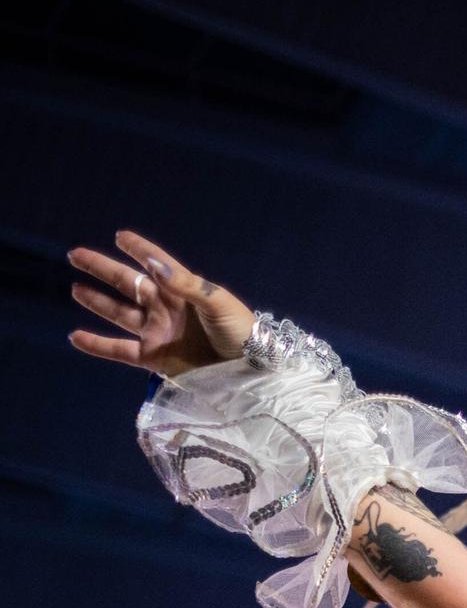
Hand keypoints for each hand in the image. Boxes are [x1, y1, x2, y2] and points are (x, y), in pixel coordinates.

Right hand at [67, 231, 254, 375]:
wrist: (250, 371)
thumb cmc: (242, 332)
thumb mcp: (219, 304)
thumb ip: (187, 284)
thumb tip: (154, 264)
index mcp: (184, 290)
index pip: (157, 264)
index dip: (140, 250)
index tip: (120, 236)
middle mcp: (166, 308)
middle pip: (128, 283)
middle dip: (103, 269)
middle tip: (76, 254)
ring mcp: (158, 332)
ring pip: (119, 313)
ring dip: (97, 302)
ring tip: (75, 288)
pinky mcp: (154, 357)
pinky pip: (119, 350)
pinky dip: (97, 345)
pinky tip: (76, 336)